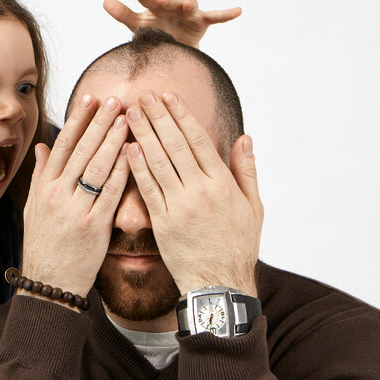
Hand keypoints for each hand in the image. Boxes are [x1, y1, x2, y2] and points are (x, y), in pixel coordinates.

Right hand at [20, 95, 129, 302]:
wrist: (49, 283)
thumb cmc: (45, 245)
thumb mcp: (34, 209)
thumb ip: (40, 176)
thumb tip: (42, 147)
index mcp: (43, 188)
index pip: (62, 145)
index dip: (77, 120)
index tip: (90, 98)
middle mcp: (57, 195)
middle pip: (80, 151)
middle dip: (99, 122)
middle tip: (114, 99)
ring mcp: (75, 210)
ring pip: (96, 167)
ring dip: (113, 140)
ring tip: (127, 118)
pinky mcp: (93, 226)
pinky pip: (110, 193)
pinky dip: (121, 171)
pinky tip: (132, 154)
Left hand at [103, 0, 240, 48]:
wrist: (173, 50)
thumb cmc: (154, 32)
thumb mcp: (137, 25)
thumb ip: (123, 14)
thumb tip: (105, 0)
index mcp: (155, 6)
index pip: (148, 0)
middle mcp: (172, 5)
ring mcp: (188, 12)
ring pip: (189, 5)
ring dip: (189, 3)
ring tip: (189, 4)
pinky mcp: (202, 21)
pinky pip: (216, 17)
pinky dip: (227, 14)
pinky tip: (238, 10)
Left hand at [124, 90, 262, 294]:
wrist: (219, 283)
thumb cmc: (238, 246)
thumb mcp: (253, 208)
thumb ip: (246, 171)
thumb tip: (244, 138)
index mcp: (222, 184)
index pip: (198, 140)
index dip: (181, 115)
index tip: (169, 96)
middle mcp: (201, 191)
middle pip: (175, 145)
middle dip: (158, 117)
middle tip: (143, 95)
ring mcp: (180, 206)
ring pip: (158, 162)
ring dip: (143, 135)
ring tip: (130, 113)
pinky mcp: (162, 223)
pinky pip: (147, 190)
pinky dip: (137, 167)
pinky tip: (126, 148)